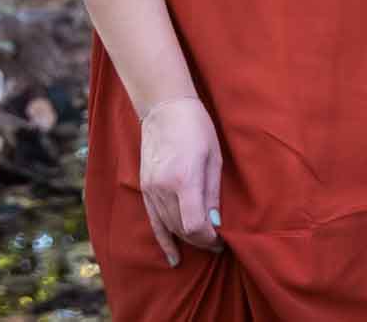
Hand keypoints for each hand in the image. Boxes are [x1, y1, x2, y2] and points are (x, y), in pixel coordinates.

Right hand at [138, 96, 221, 266]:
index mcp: (184, 180)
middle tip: (218, 243)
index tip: (222, 241)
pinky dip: (164, 241)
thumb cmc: (197, 128)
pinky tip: (174, 257)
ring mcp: (151, 190)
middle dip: (201, 240)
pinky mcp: (145, 189)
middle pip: (182, 229)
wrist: (165, 109)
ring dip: (187, 239)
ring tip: (204, 242)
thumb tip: (215, 223)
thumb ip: (212, 194)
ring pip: (169, 228)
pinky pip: (153, 223)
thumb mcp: (214, 158)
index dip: (209, 239)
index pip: (194, 225)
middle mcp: (163, 189)